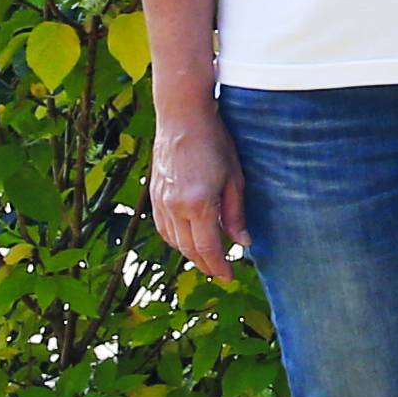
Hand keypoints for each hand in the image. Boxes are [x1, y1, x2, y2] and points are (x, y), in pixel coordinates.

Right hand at [150, 108, 247, 278]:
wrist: (182, 119)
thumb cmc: (215, 142)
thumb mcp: (234, 177)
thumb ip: (236, 213)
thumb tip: (243, 243)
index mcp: (198, 204)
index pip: (208, 248)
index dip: (219, 266)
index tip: (229, 277)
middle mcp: (175, 208)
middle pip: (189, 249)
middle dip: (206, 264)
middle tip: (221, 272)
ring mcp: (160, 202)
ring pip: (174, 241)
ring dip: (190, 254)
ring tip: (208, 259)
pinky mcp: (154, 196)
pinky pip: (163, 228)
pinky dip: (176, 240)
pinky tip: (188, 240)